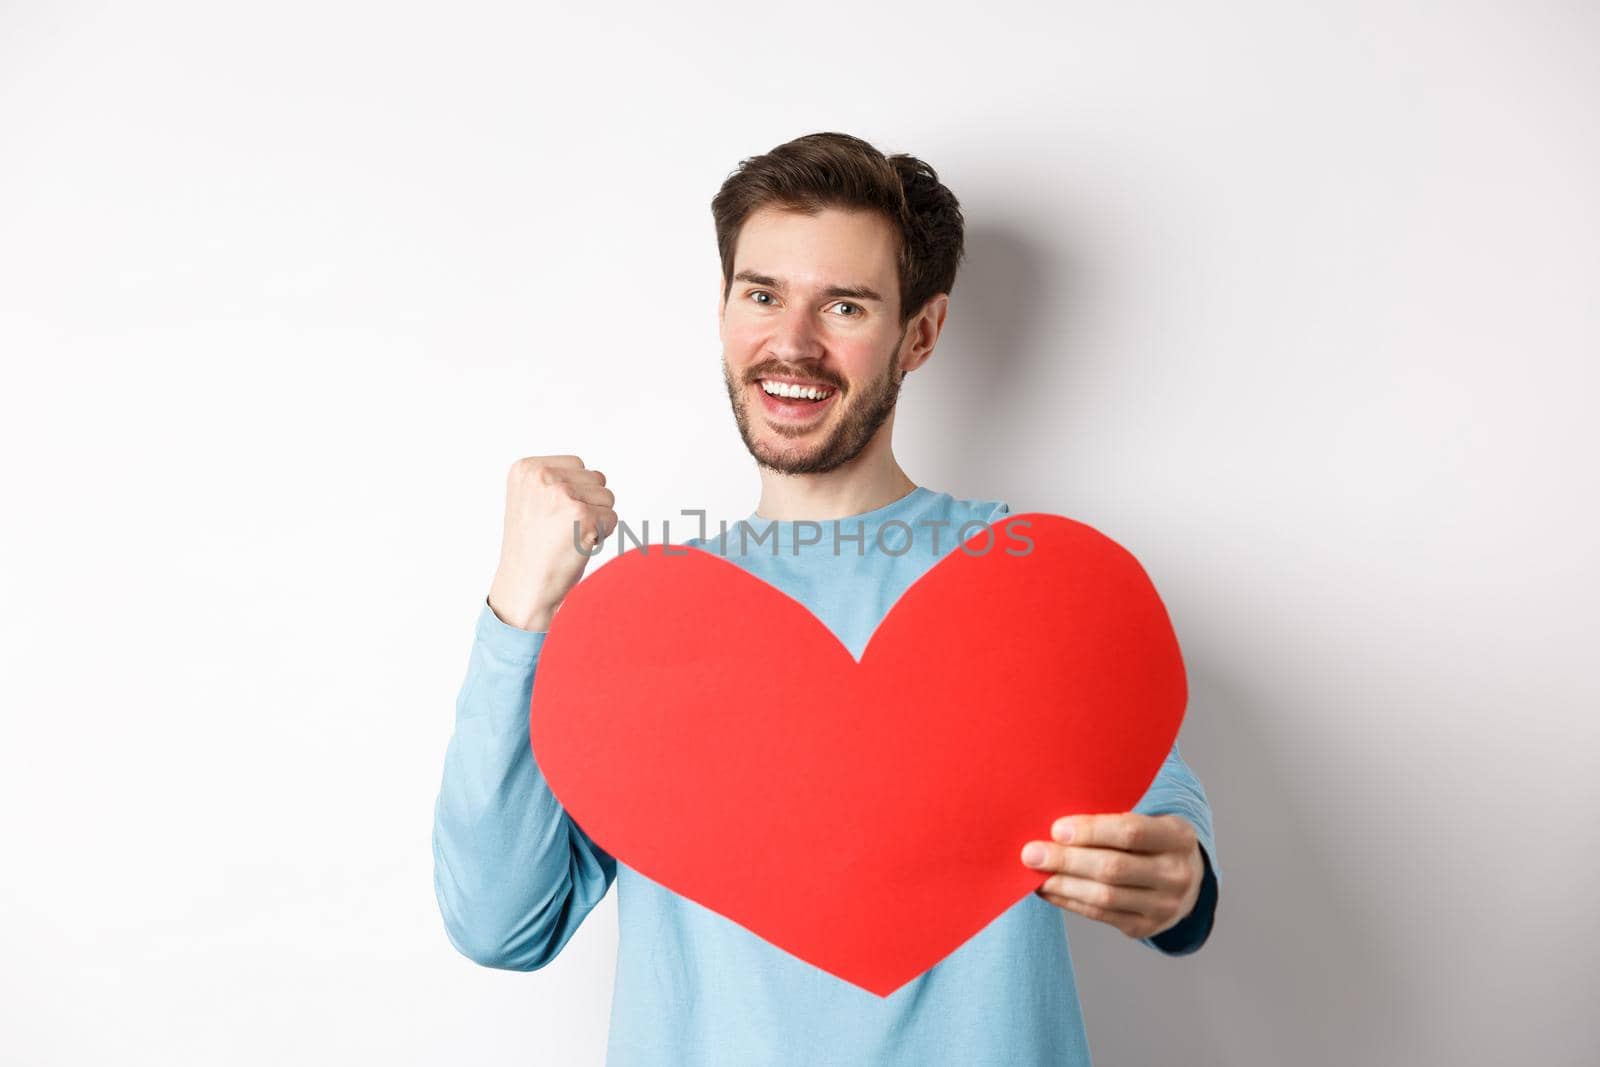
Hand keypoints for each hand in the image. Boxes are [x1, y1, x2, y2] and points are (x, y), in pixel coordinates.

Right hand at [487, 455, 617, 631]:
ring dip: (596, 520)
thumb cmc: (532, 550)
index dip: (575, 494)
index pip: (577, 465)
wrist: (524, 588)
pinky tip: (577, 546)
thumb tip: (598, 476)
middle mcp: (542, 476)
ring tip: (568, 538)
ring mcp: (562, 494)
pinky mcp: (582, 515)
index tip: (552, 517)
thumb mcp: (532, 501)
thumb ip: (556, 481)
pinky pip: (612, 518)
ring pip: (607, 497)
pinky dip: (602, 535)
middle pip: (596, 478)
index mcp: (525, 469)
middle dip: (588, 505)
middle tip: (561, 531)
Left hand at [1020, 813, 1203, 939]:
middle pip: (1113, 868)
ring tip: (1034, 874)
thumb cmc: (1152, 839)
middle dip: (1066, 860)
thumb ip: (1112, 819)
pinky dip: (1069, 901)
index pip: (1131, 833)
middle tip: (1030, 853)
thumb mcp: (1149, 819)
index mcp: (1179, 837)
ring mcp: (1164, 906)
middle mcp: (1176, 874)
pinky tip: (1048, 890)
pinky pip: (1099, 915)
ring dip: (1062, 885)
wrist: (1186, 880)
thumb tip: (1056, 826)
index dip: (1091, 831)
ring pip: (1104, 897)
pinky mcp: (1145, 927)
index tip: (1056, 829)